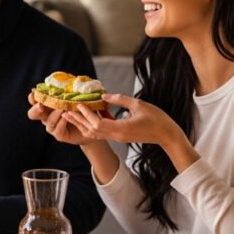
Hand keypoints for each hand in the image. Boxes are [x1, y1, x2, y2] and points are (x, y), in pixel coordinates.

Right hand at [26, 92, 96, 145]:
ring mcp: (52, 126)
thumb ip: (72, 90)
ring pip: (47, 122)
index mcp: (47, 105)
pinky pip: (57, 129)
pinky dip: (61, 122)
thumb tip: (72, 79)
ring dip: (55, 114)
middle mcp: (46, 116)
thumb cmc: (82, 108)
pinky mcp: (59, 135)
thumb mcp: (77, 97)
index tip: (33, 92)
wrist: (91, 125)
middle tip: (41, 106)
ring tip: (63, 109)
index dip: (32, 97)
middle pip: (32, 114)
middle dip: (36, 109)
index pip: (35, 101)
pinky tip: (67, 117)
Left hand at [62, 93, 179, 146]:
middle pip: (92, 130)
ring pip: (95, 133)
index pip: (98, 123)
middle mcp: (117, 136)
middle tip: (66, 112)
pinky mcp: (121, 137)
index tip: (78, 104)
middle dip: (79, 121)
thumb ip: (120, 99)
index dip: (87, 114)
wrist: (167, 135)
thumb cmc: (157, 119)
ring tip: (71, 116)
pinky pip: (102, 133)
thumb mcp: (138, 104)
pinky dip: (93, 126)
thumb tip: (105, 95)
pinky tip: (88, 118)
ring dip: (83, 124)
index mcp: (121, 129)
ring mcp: (118, 138)